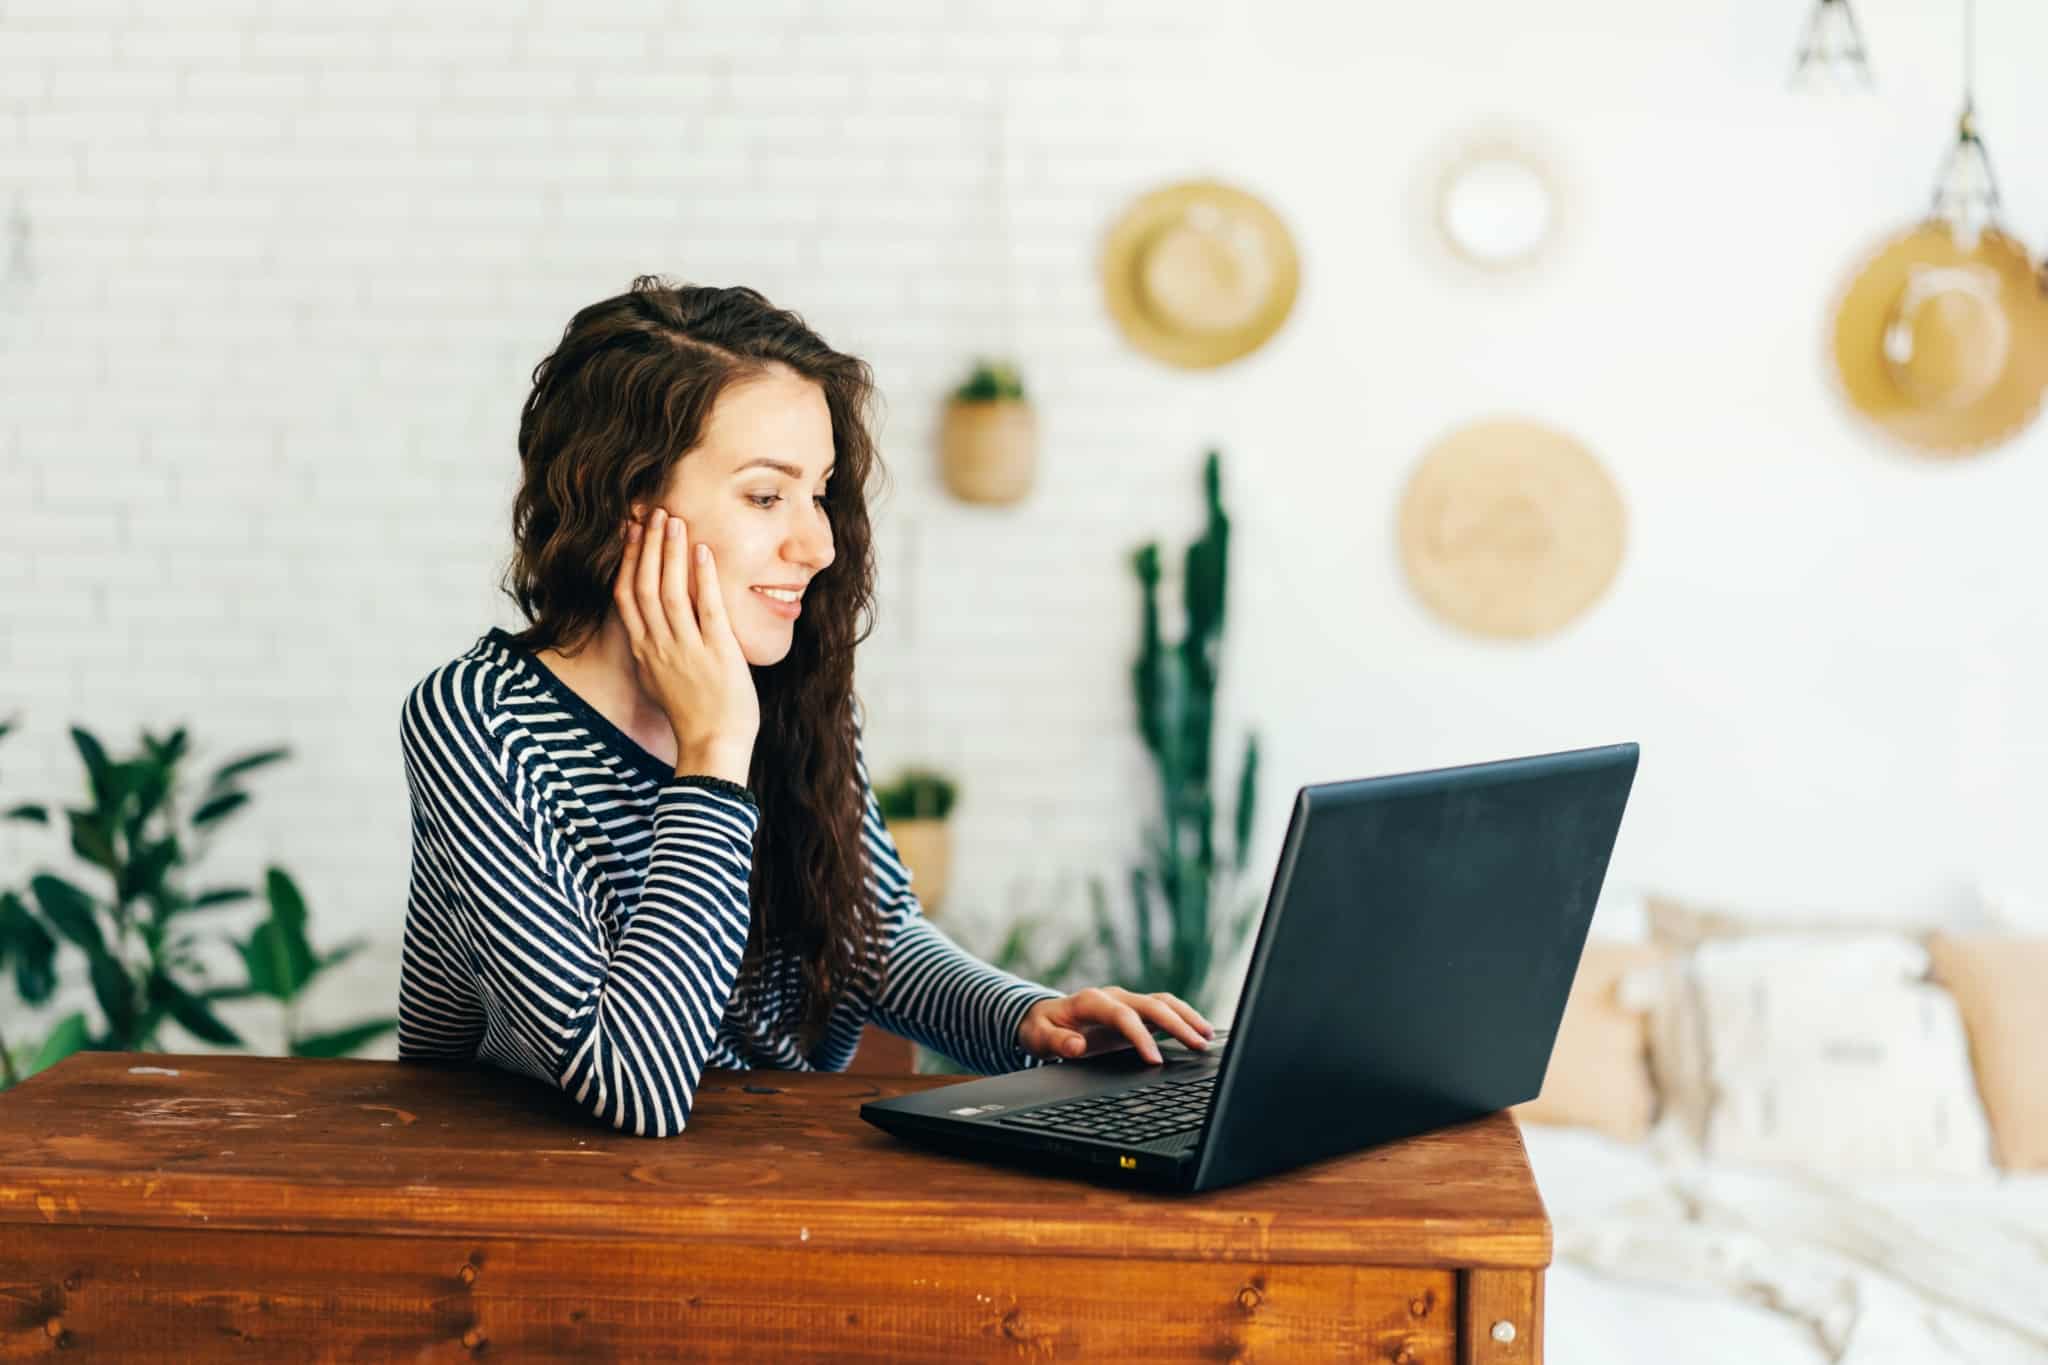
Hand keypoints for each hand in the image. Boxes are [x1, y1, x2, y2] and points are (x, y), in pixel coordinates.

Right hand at [614, 507, 759, 780]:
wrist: (713, 746)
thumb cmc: (694, 717)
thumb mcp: (660, 683)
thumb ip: (653, 655)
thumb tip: (650, 634)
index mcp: (643, 652)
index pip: (625, 597)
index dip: (627, 561)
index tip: (631, 533)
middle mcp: (658, 647)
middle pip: (643, 586)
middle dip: (646, 546)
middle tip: (651, 513)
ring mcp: (685, 649)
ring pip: (668, 590)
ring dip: (670, 552)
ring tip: (673, 520)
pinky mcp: (716, 652)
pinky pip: (705, 607)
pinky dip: (702, 577)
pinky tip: (703, 551)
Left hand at [1018, 987, 1214, 1064]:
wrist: (1042, 1017)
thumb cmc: (1041, 1028)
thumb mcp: (1039, 1038)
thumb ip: (1056, 1042)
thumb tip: (1076, 1045)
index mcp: (1091, 1001)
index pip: (1123, 1016)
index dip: (1141, 1037)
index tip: (1155, 1060)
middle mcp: (1113, 996)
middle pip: (1152, 1004)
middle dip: (1177, 1024)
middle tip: (1198, 1045)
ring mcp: (1126, 1001)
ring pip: (1163, 1002)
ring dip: (1186, 1016)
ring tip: (1207, 1036)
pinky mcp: (1134, 1011)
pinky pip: (1163, 1010)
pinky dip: (1182, 1018)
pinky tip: (1199, 1032)